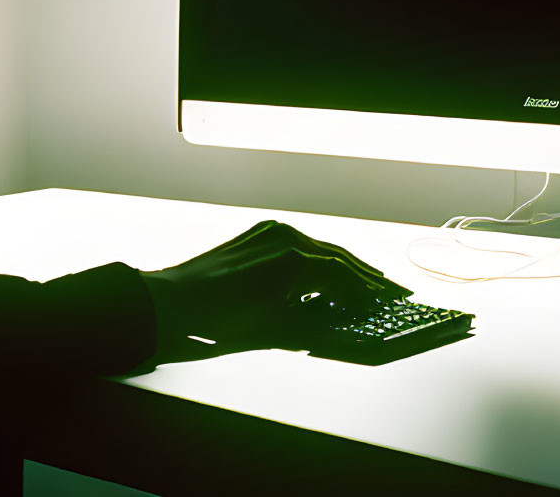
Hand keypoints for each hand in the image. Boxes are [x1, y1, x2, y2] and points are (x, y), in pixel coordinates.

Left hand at [140, 220, 409, 359]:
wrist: (173, 303)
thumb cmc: (218, 320)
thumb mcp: (275, 328)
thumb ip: (315, 321)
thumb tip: (342, 320)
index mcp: (293, 260)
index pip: (343, 275)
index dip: (366, 292)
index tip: (384, 302)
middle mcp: (286, 238)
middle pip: (337, 257)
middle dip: (362, 276)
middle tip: (386, 289)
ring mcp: (272, 233)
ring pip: (319, 248)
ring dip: (341, 266)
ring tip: (362, 284)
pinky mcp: (259, 234)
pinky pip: (299, 243)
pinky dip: (317, 258)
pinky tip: (325, 273)